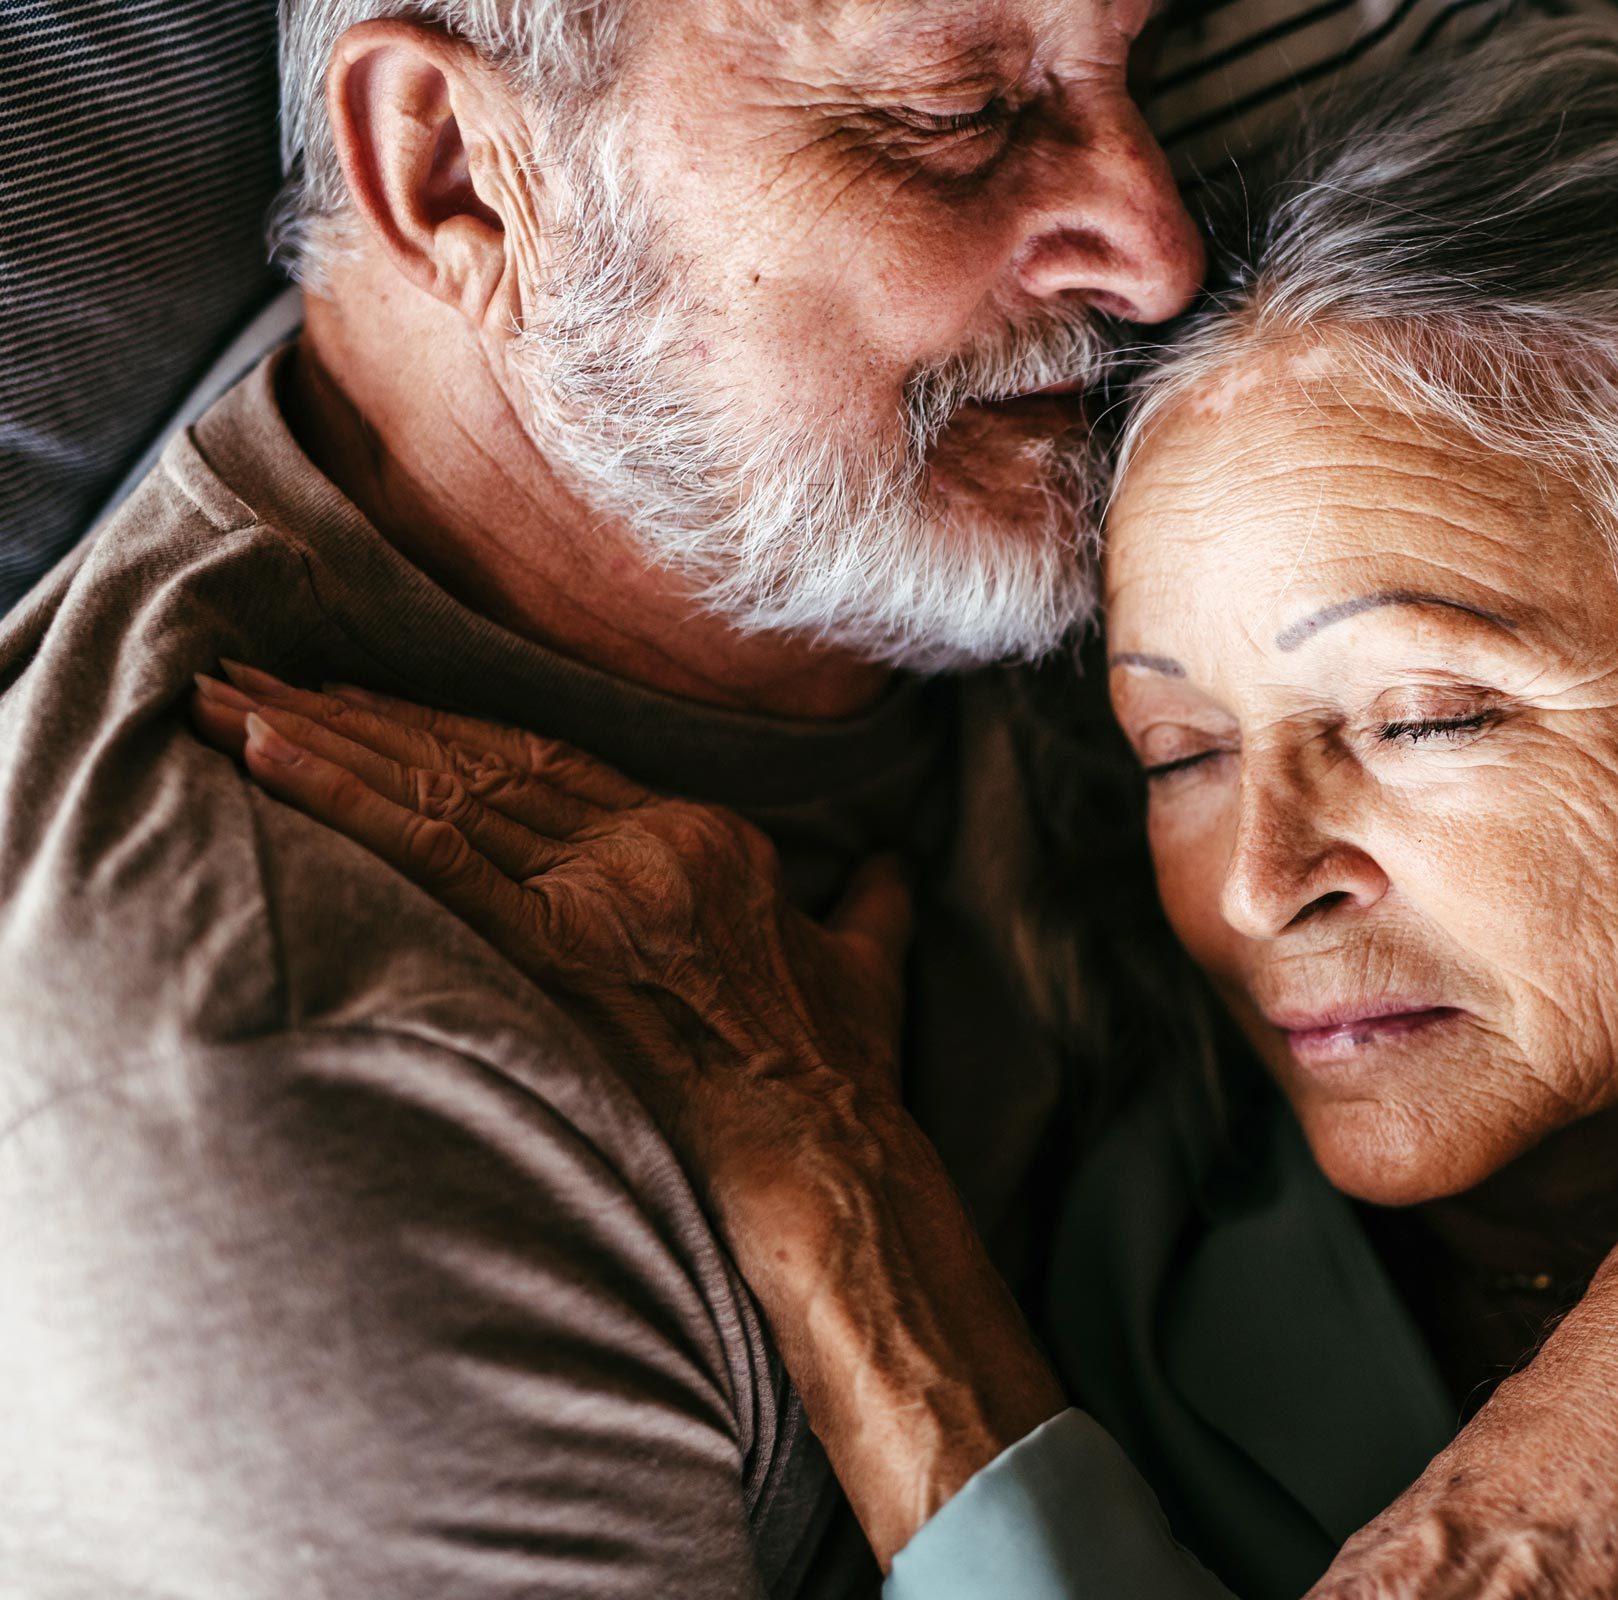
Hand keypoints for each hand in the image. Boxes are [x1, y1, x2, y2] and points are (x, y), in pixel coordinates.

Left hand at [191, 664, 1066, 1562]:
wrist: (827, 1156)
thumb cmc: (841, 1077)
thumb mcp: (866, 967)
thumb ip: (867, 907)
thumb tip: (892, 872)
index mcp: (704, 837)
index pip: (545, 760)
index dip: (439, 727)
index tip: (356, 701)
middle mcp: (648, 842)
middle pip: (472, 758)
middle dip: (353, 713)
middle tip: (247, 676)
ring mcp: (601, 888)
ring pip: (435, 788)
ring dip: (320, 738)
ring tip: (223, 701)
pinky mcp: (557, 945)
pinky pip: (426, 850)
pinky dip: (341, 793)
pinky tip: (265, 753)